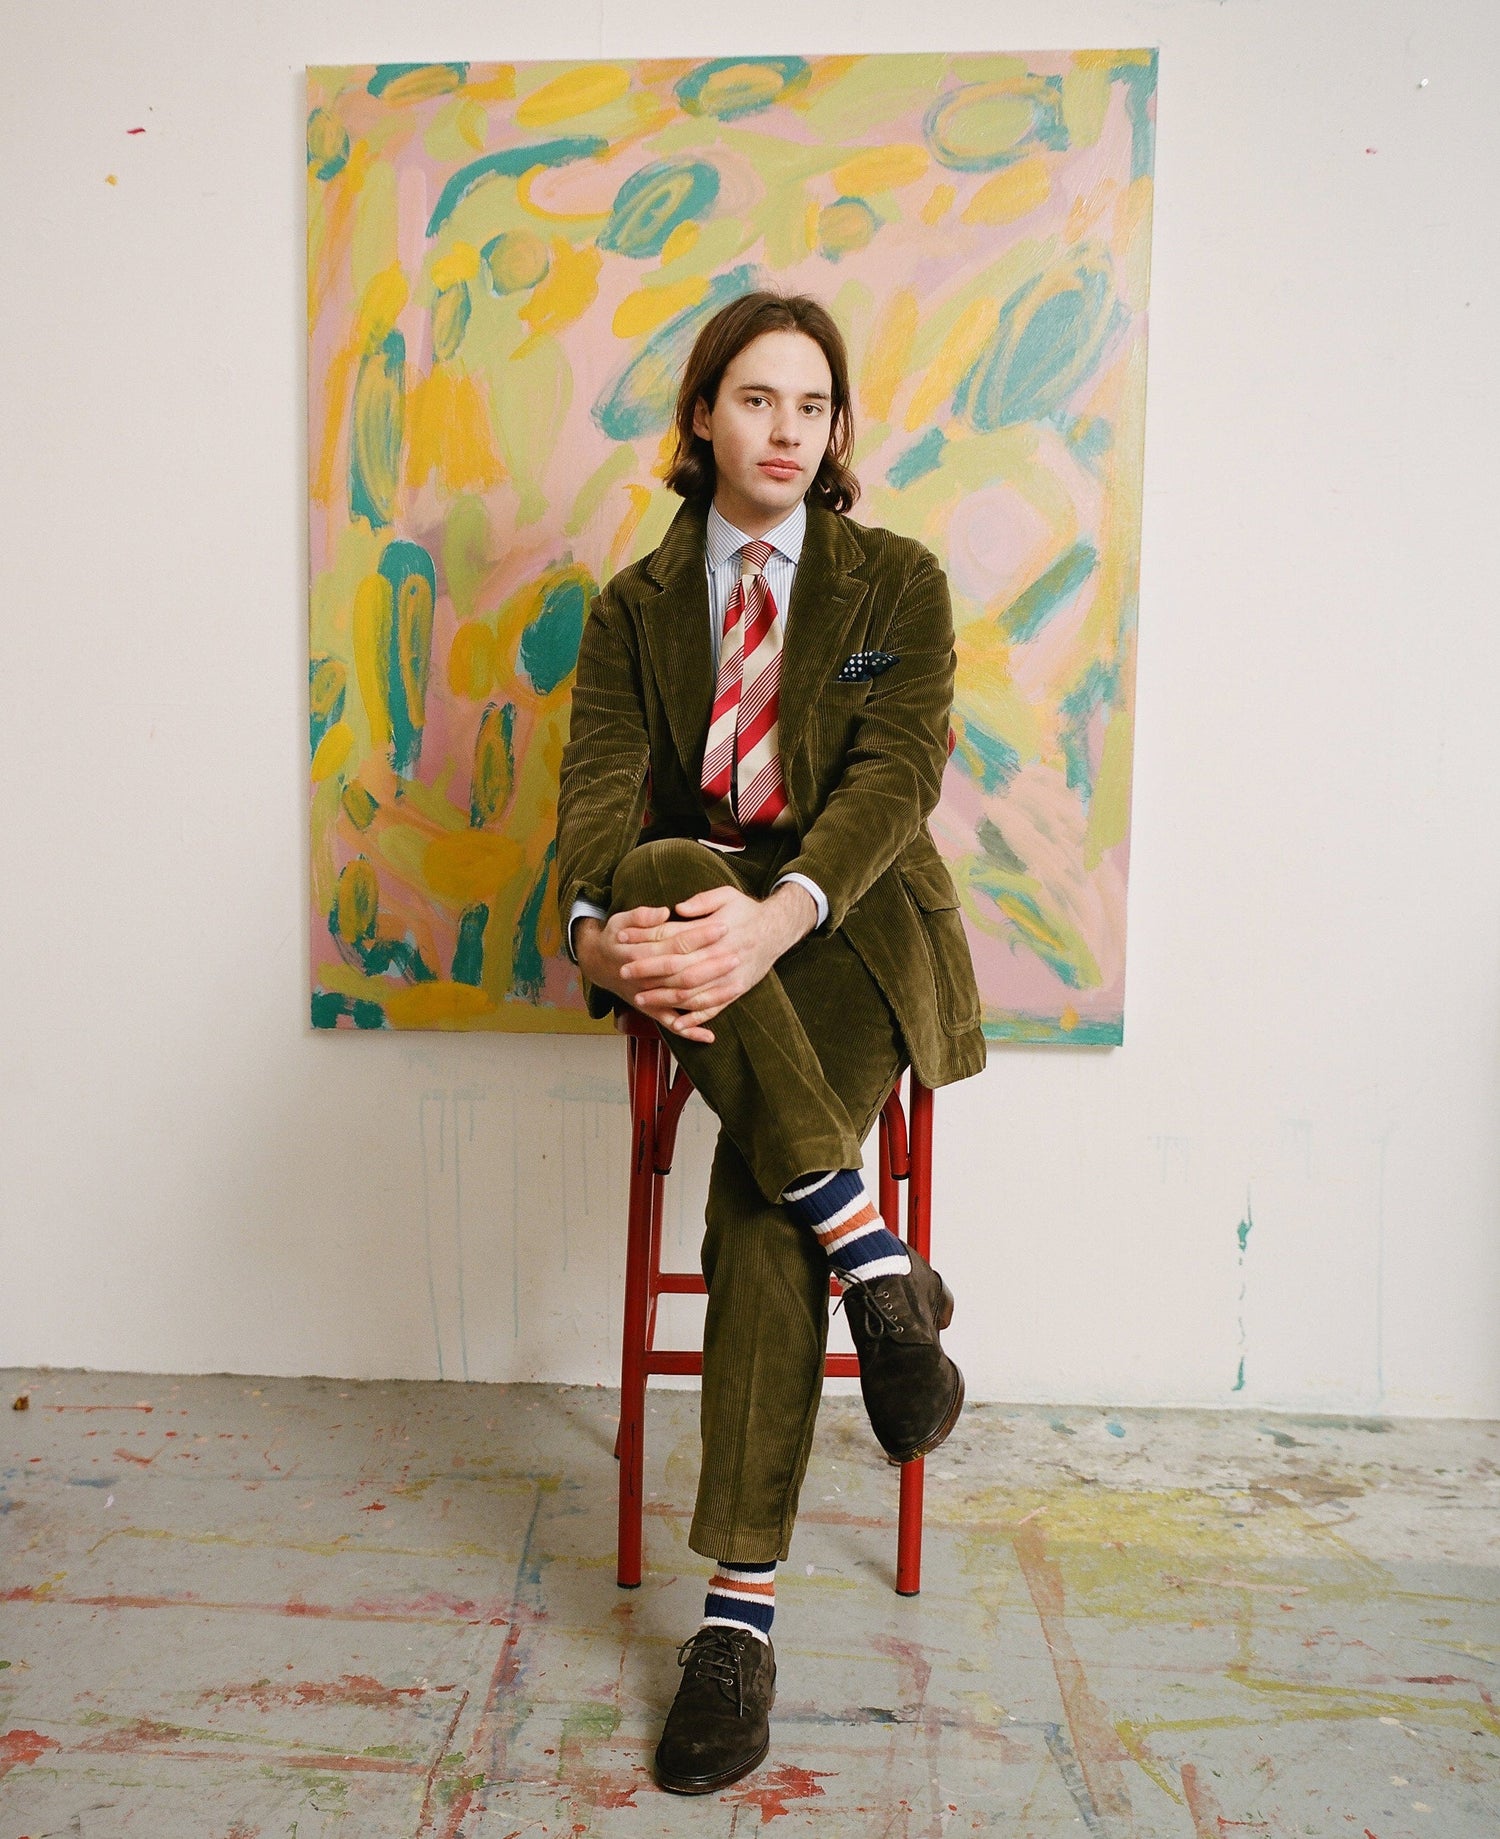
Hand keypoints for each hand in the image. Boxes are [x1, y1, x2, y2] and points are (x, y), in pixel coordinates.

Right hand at [574, 903, 732, 1042]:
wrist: (597, 963)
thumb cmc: (615, 937)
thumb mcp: (621, 919)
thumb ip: (641, 916)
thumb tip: (663, 912)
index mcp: (640, 953)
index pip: (676, 943)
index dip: (700, 935)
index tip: (723, 926)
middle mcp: (645, 978)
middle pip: (684, 973)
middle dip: (713, 965)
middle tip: (738, 954)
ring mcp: (648, 997)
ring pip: (682, 1000)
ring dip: (710, 995)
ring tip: (737, 986)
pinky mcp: (650, 1009)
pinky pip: (671, 1024)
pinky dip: (690, 1031)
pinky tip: (709, 1037)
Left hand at [576, 883, 815, 1042]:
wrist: (778, 929)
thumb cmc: (747, 911)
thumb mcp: (726, 895)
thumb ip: (701, 902)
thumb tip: (675, 909)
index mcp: (713, 932)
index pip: (671, 938)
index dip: (646, 941)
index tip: (623, 941)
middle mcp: (719, 956)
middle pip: (676, 968)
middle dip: (647, 972)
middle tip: (623, 973)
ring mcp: (728, 976)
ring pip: (690, 992)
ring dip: (663, 997)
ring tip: (640, 998)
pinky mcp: (736, 990)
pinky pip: (712, 1008)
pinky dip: (694, 1018)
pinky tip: (676, 1022)